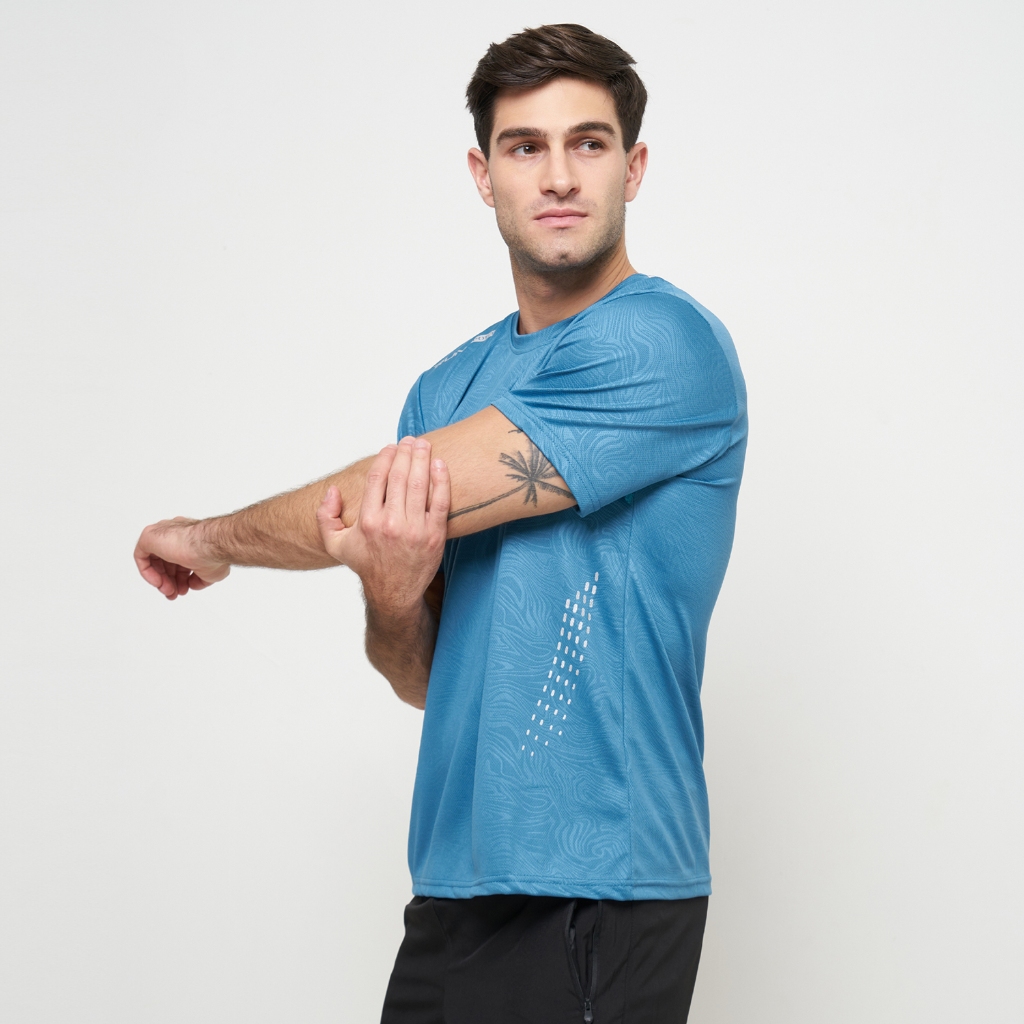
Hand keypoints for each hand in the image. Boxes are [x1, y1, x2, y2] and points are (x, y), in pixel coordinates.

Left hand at [133, 517, 230, 599]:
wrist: (209, 546)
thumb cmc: (213, 554)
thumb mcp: (211, 573)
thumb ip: (199, 579)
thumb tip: (193, 584)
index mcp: (189, 537)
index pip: (179, 558)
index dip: (180, 577)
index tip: (183, 588)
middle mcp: (175, 533)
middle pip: (165, 560)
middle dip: (170, 580)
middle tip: (174, 592)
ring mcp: (162, 533)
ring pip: (154, 559)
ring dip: (161, 579)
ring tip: (169, 591)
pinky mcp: (149, 537)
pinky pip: (141, 556)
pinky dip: (148, 572)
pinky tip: (158, 582)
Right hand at [316, 437, 449, 612]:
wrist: (394, 592)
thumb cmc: (367, 564)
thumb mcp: (336, 545)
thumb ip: (325, 517)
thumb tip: (332, 490)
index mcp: (367, 521)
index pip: (377, 479)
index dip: (384, 458)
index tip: (390, 447)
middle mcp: (391, 524)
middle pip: (399, 476)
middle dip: (405, 453)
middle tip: (410, 440)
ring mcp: (415, 530)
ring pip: (420, 484)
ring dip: (422, 459)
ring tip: (424, 445)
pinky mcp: (434, 535)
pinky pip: (440, 502)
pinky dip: (441, 480)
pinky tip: (440, 464)